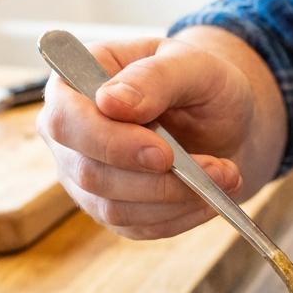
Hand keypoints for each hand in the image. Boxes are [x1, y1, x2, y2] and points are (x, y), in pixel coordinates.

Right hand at [37, 28, 286, 239]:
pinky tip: (211, 196)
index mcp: (75, 82)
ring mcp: (86, 175)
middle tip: (216, 168)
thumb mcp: (194, 65)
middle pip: (89, 173)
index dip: (110, 143)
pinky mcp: (111, 207)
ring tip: (226, 176)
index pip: (66, 121)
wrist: (224, 119)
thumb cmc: (203, 83)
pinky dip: (181, 216)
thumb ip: (154, 77)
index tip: (162, 154)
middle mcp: (71, 133)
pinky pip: (137, 227)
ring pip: (114, 207)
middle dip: (157, 179)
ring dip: (177, 199)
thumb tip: (110, 102)